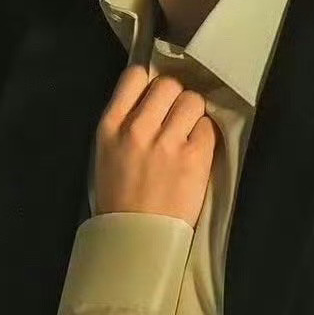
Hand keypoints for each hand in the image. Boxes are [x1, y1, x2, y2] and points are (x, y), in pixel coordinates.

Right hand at [94, 65, 215, 226]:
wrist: (136, 238)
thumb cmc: (120, 197)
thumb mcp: (107, 152)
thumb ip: (125, 122)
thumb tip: (152, 95)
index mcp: (110, 126)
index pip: (135, 76)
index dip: (150, 82)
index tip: (155, 95)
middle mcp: (137, 128)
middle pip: (168, 84)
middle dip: (175, 98)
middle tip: (175, 118)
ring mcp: (166, 142)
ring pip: (192, 101)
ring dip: (193, 114)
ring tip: (187, 135)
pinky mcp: (194, 158)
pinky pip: (207, 127)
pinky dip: (204, 136)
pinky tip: (195, 153)